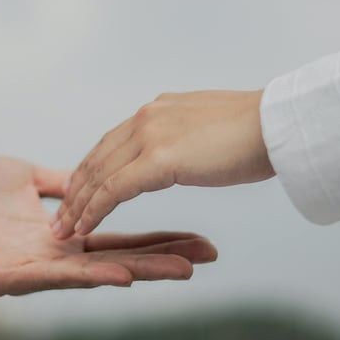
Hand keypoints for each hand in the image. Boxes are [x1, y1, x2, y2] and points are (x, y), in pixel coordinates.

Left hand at [0, 155, 216, 294]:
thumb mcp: (25, 177)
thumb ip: (60, 184)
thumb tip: (90, 176)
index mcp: (58, 234)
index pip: (117, 237)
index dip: (157, 238)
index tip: (197, 236)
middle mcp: (51, 257)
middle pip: (116, 258)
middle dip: (162, 258)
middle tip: (208, 257)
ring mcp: (29, 271)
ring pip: (93, 272)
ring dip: (139, 271)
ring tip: (181, 270)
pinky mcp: (4, 278)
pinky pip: (52, 277)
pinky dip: (88, 275)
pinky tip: (121, 274)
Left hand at [53, 90, 274, 238]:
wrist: (280, 123)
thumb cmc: (259, 131)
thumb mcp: (211, 128)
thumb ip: (189, 137)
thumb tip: (190, 149)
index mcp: (158, 110)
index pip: (112, 142)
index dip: (92, 170)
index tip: (77, 191)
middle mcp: (147, 118)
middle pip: (98, 158)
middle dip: (75, 189)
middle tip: (59, 215)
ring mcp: (151, 135)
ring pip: (100, 175)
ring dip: (78, 204)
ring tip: (63, 229)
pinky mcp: (159, 159)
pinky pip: (114, 190)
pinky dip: (94, 210)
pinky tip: (83, 228)